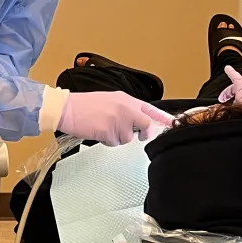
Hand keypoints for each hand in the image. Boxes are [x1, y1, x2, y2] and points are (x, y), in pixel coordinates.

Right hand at [58, 91, 175, 146]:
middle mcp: (126, 108)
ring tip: (104, 127)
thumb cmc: (85, 105)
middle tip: (135, 134)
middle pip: (146, 126)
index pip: (151, 109)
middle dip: (142, 134)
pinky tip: (98, 131)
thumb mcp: (110, 101)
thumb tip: (138, 121)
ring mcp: (118, 120)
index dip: (163, 119)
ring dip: (117, 137)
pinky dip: (108, 141)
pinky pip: (115, 143)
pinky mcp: (110, 131)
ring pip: (128, 138)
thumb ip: (126, 109)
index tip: (174, 124)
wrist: (67, 108)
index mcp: (126, 99)